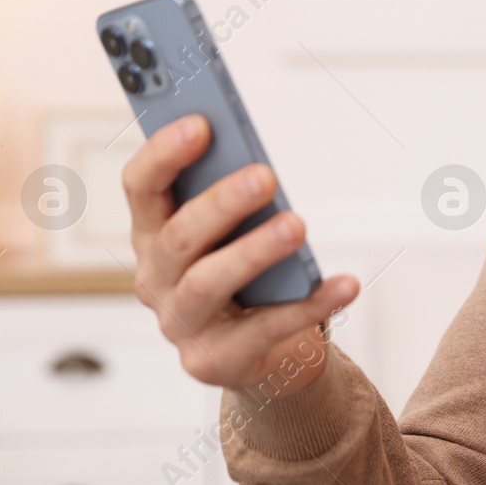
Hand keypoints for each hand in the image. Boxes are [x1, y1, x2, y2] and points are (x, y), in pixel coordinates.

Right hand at [122, 114, 359, 392]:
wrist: (259, 353)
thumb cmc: (246, 275)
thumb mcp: (233, 232)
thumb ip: (235, 197)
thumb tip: (259, 163)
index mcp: (153, 234)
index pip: (141, 187)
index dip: (164, 154)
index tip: (202, 123)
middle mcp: (156, 279)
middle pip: (177, 236)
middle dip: (220, 203)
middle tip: (265, 175)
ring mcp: (180, 324)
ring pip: (207, 284)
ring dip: (253, 251)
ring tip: (296, 225)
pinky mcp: (214, 361)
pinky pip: (264, 330)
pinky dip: (309, 305)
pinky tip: (344, 284)